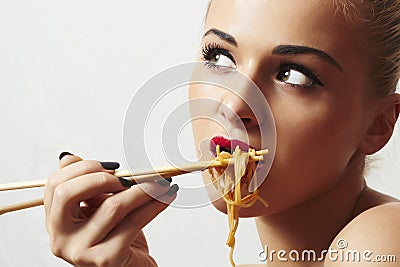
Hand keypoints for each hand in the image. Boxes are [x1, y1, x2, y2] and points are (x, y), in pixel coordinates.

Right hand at [44, 152, 177, 266]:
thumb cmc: (116, 235)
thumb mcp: (96, 208)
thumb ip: (86, 186)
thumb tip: (70, 157)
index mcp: (56, 221)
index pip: (55, 184)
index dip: (82, 168)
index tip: (112, 166)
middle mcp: (61, 238)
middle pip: (67, 193)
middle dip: (101, 176)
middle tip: (128, 176)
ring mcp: (82, 251)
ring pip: (112, 206)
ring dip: (142, 189)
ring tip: (161, 182)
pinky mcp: (107, 259)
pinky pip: (135, 221)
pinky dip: (155, 204)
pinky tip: (168, 195)